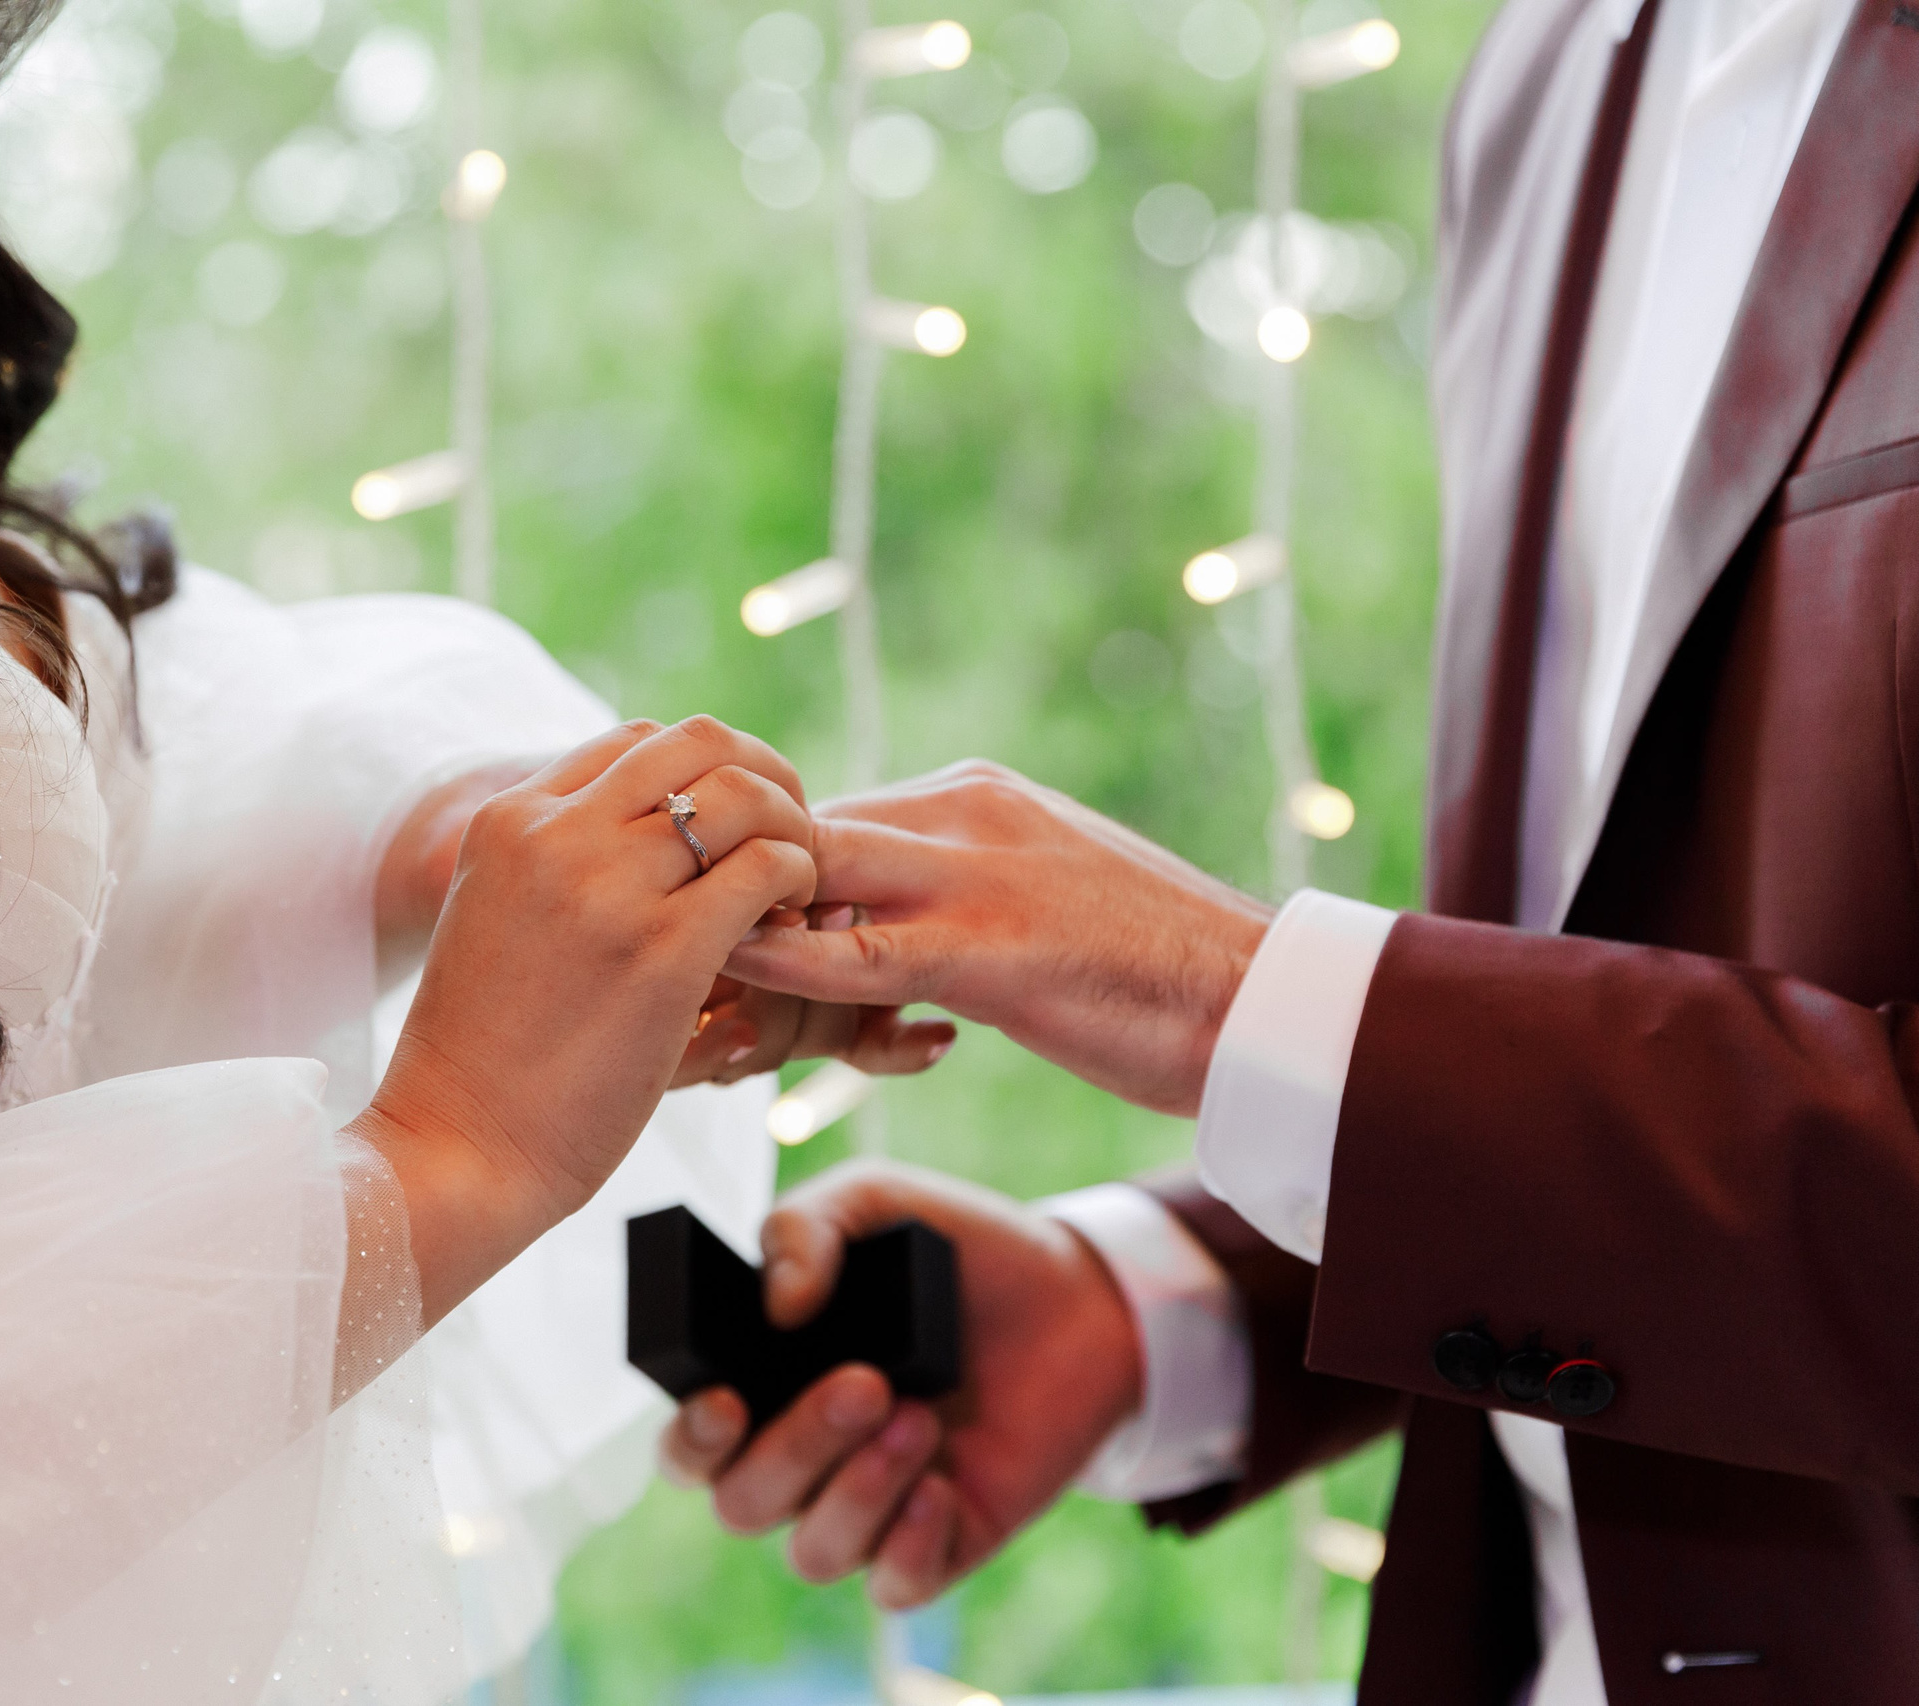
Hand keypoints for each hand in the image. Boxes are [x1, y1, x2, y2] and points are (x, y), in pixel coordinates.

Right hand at [356, 717, 818, 1322]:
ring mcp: (609, 889)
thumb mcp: (493, 921)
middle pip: (699, 743)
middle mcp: (557, 835)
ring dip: (792, 829)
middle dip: (766, 777)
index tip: (735, 828)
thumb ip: (554, 867)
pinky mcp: (663, 951)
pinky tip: (791, 927)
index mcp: (510, 820)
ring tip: (796, 892)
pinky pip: (767, 867)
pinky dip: (799, 882)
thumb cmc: (483, 1059)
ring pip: (744, 795)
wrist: (457, 1148)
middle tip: (790, 838)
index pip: (637, 744)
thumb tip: (650, 841)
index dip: (705, 774)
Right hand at [658, 1161, 1141, 1607]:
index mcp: (769, 1387)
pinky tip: (942, 1486)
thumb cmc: (961, 1252)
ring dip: (860, 1490)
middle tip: (868, 1382)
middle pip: (743, 1503)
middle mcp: (806, 1460)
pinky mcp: (940, 1544)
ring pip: (814, 1551)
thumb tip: (777, 1304)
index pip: (691, 1447)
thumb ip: (805, 1225)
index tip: (725, 1402)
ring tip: (922, 1416)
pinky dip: (909, 1543)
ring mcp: (871, 1507)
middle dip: (796, 1448)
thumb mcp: (879, 1205)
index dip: (691, 1440)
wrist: (1081, 1298)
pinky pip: (894, 1585)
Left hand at [723, 761, 1272, 1115]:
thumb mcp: (1026, 909)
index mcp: (966, 796)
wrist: (1261, 1003)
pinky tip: (738, 979)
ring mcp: (978, 873)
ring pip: (815, 880)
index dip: (755, 877)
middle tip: (676, 964)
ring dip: (742, 929)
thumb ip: (942, 900)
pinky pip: (863, 949)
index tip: (702, 923)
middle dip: (731, 894)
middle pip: (801, 838)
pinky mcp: (993, 946)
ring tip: (689, 991)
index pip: (821, 821)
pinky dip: (791, 962)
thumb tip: (858, 934)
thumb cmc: (1145, 974)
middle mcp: (961, 812)